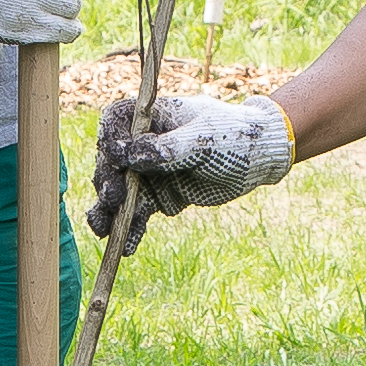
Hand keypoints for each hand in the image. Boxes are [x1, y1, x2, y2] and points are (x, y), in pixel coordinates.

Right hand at [89, 92, 291, 238]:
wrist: (260, 160)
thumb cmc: (234, 137)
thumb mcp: (202, 140)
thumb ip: (165, 149)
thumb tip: (126, 155)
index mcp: (153, 118)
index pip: (115, 123)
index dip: (109, 141)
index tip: (114, 160)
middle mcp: (146, 144)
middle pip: (112, 161)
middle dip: (107, 181)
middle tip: (113, 199)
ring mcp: (151, 171)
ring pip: (121, 191)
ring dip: (110, 211)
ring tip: (104, 231)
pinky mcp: (161, 196)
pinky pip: (140, 213)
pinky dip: (132, 229)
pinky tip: (127, 247)